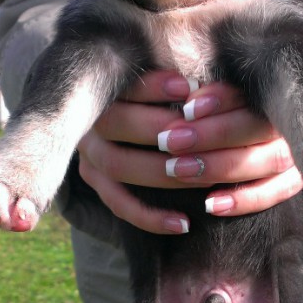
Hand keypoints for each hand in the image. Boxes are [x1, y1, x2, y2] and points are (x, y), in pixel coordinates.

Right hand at [76, 70, 302, 233]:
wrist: (147, 134)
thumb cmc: (178, 98)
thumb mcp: (180, 85)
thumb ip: (189, 81)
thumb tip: (210, 80)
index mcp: (107, 88)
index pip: (120, 82)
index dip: (151, 85)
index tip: (187, 86)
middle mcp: (92, 121)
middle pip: (115, 122)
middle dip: (160, 128)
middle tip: (198, 135)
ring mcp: (91, 156)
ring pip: (118, 166)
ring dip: (161, 173)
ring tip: (202, 177)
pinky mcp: (99, 184)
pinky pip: (121, 205)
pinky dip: (152, 216)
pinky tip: (184, 223)